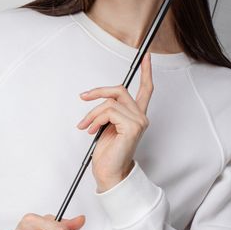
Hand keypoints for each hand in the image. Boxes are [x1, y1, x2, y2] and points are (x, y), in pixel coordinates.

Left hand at [76, 52, 153, 190]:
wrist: (108, 172)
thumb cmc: (107, 153)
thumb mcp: (106, 125)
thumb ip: (108, 110)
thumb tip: (99, 99)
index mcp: (136, 115)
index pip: (146, 89)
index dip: (146, 72)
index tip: (146, 57)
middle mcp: (141, 117)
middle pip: (120, 90)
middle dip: (98, 92)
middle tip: (84, 97)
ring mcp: (138, 122)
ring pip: (110, 102)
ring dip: (92, 113)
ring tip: (85, 126)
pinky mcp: (132, 127)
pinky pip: (108, 111)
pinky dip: (95, 119)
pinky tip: (92, 131)